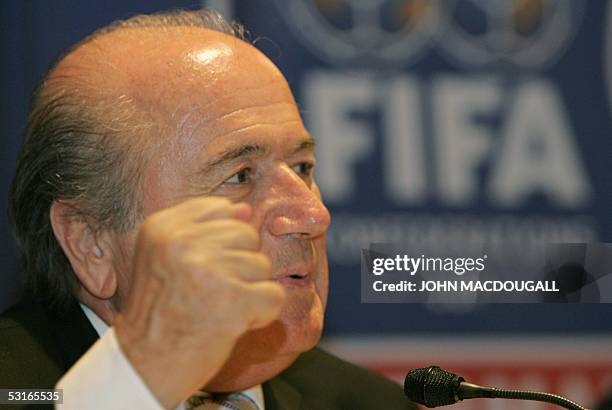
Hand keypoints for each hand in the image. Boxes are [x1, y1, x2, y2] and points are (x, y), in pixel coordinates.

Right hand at [113, 197, 285, 408]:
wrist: (145, 365)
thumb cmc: (160, 312)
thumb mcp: (166, 257)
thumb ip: (203, 228)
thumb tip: (245, 208)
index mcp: (163, 227)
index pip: (222, 209)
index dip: (223, 242)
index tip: (203, 269)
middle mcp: (183, 243)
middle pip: (247, 235)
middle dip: (239, 266)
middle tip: (210, 293)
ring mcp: (209, 270)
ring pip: (262, 265)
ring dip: (249, 292)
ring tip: (218, 309)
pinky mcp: (233, 300)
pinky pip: (274, 295)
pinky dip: (262, 314)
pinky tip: (233, 323)